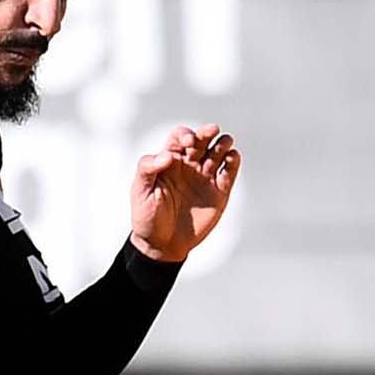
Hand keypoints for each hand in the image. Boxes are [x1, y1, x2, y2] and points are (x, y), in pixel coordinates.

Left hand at [128, 124, 240, 262]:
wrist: (162, 244)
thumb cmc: (147, 216)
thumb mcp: (140, 191)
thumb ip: (148, 168)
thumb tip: (167, 155)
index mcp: (170, 160)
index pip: (180, 136)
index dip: (186, 134)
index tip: (187, 143)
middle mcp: (189, 164)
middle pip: (202, 139)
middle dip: (207, 132)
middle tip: (212, 130)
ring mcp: (205, 177)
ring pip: (219, 151)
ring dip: (223, 143)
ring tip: (224, 144)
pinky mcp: (219, 192)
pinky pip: (229, 172)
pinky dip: (233, 162)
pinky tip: (232, 158)